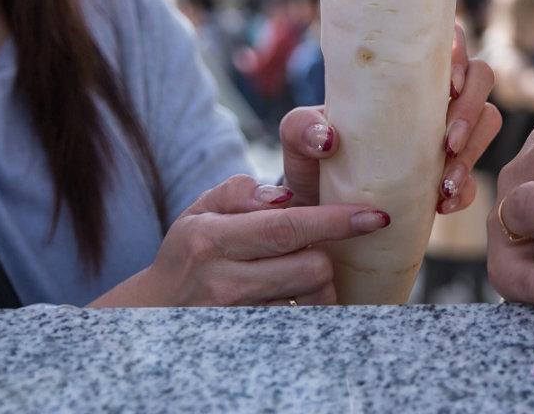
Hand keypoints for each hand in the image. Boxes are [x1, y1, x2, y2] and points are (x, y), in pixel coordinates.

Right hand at [91, 175, 386, 306]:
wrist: (156, 313)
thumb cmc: (189, 252)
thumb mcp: (201, 210)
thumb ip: (240, 191)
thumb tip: (284, 195)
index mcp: (212, 240)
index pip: (287, 228)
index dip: (336, 221)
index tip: (376, 216)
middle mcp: (224, 283)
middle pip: (312, 268)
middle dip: (325, 253)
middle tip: (312, 246)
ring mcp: (238, 319)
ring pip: (312, 299)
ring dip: (317, 283)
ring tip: (295, 272)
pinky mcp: (251, 342)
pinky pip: (301, 323)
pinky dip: (307, 307)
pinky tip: (292, 297)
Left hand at [276, 23, 500, 214]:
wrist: (319, 215)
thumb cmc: (312, 161)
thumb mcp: (297, 139)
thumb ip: (300, 128)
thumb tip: (328, 138)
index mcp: (404, 75)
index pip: (446, 43)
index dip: (459, 51)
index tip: (449, 81)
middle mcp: (434, 98)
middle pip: (481, 79)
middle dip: (470, 109)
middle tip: (445, 143)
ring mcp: (449, 136)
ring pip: (488, 122)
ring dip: (472, 151)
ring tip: (444, 184)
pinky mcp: (452, 177)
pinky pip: (476, 179)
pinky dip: (464, 191)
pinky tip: (441, 205)